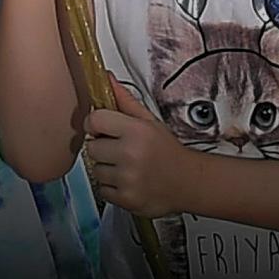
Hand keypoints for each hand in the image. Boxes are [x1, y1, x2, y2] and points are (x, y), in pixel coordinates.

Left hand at [82, 88, 190, 216]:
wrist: (187, 181)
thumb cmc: (167, 150)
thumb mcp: (150, 121)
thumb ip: (125, 100)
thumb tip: (107, 79)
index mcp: (136, 130)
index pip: (95, 120)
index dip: (95, 124)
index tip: (101, 128)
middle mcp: (130, 154)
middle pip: (92, 147)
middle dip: (103, 148)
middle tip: (120, 149)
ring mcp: (126, 178)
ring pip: (95, 170)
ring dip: (107, 168)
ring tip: (126, 166)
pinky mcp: (124, 199)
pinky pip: (101, 189)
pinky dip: (111, 187)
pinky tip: (127, 180)